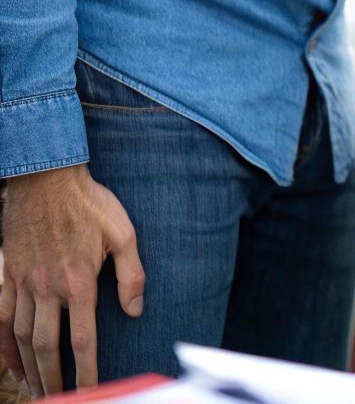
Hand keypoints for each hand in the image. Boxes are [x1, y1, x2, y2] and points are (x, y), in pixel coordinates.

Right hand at [0, 165, 144, 396]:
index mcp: (79, 282)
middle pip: (47, 346)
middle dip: (55, 378)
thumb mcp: (124, 233)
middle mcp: (48, 289)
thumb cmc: (90, 204)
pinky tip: (11, 364)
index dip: (86, 369)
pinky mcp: (8, 276)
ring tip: (38, 391)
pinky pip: (1, 318)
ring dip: (28, 368)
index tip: (91, 390)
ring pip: (21, 337)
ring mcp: (24, 284)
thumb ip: (132, 275)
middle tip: (61, 400)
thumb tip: (136, 310)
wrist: (45, 179)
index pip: (83, 338)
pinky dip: (3, 345)